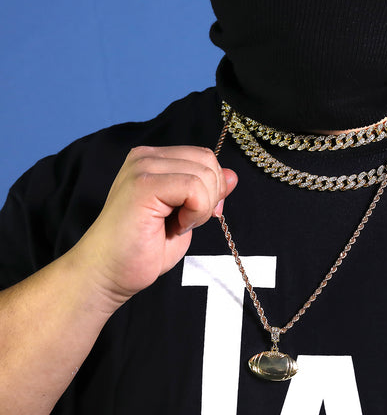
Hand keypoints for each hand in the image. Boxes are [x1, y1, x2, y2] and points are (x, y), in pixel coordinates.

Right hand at [74, 146, 236, 307]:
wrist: (107, 276)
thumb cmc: (142, 250)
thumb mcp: (186, 215)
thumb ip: (206, 192)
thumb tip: (233, 175)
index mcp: (154, 159)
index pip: (204, 156)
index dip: (213, 187)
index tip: (198, 214)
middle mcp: (145, 156)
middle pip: (208, 161)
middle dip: (211, 196)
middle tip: (187, 222)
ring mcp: (142, 167)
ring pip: (204, 174)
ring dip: (201, 207)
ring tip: (176, 225)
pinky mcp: (143, 184)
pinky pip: (194, 188)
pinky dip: (195, 212)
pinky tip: (176, 226)